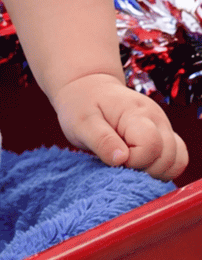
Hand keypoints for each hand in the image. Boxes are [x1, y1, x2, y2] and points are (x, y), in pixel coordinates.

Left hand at [52, 73, 188, 180]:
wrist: (89, 89)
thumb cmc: (82, 105)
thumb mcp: (82, 122)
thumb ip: (101, 140)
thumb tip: (121, 159)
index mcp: (136, 112)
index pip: (151, 145)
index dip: (134, 161)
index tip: (115, 159)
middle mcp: (156, 118)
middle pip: (168, 156)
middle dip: (145, 169)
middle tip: (121, 162)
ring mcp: (163, 126)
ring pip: (177, 161)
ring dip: (156, 171)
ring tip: (131, 164)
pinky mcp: (164, 134)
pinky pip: (178, 159)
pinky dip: (164, 168)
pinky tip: (143, 165)